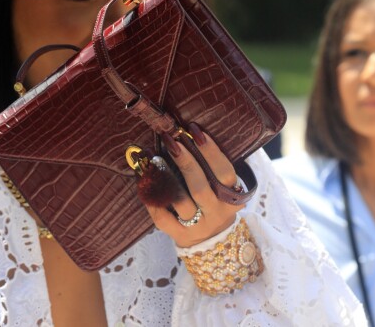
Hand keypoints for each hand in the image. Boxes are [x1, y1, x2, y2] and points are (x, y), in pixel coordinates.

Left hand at [145, 125, 243, 247]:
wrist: (211, 243)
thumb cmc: (214, 202)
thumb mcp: (221, 187)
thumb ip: (210, 165)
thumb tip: (186, 132)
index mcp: (231, 198)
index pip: (224, 173)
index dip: (210, 151)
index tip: (194, 130)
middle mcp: (216, 213)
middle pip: (200, 187)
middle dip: (185, 161)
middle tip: (171, 139)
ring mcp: (198, 227)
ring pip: (180, 202)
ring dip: (164, 177)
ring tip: (152, 157)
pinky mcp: (179, 235)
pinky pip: (162, 216)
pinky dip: (151, 196)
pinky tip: (143, 177)